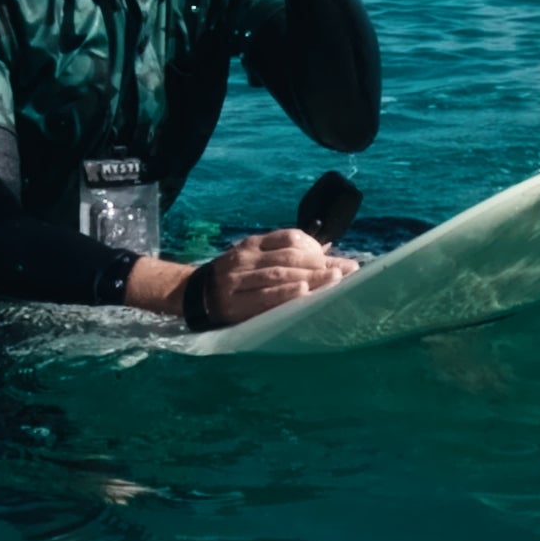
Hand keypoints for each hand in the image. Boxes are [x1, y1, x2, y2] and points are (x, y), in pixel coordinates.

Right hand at [176, 229, 356, 328]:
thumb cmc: (234, 276)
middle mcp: (246, 258)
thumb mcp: (256, 258)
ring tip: (333, 280)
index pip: (289, 238)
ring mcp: (239, 279)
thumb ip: (287, 254)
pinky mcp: (235, 302)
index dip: (316, 247)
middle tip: (345, 271)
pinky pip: (264, 296)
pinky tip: (303, 293)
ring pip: (279, 274)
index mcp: (254, 244)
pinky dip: (285, 294)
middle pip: (289, 257)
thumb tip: (327, 252)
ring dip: (309, 277)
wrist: (194, 294)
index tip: (341, 260)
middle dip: (320, 264)